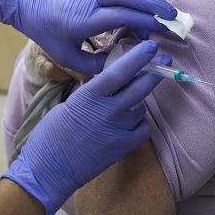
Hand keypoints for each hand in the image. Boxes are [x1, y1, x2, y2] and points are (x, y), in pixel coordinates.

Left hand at [0, 0, 176, 74]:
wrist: (29, 1)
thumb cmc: (47, 31)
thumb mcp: (66, 56)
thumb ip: (94, 65)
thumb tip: (120, 66)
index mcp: (85, 18)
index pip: (123, 16)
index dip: (144, 23)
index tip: (158, 34)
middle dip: (155, 5)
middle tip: (173, 18)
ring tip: (156, 13)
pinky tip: (140, 3)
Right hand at [3, 41, 169, 214]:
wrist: (49, 168)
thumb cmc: (52, 133)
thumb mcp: (71, 103)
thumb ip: (94, 92)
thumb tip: (111, 82)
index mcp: (91, 95)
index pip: (121, 71)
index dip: (138, 57)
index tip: (151, 46)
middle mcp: (109, 110)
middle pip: (140, 87)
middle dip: (155, 71)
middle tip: (165, 61)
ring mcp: (119, 130)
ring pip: (140, 108)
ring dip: (137, 103)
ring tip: (122, 106)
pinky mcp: (124, 147)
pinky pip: (142, 129)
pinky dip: (138, 124)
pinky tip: (127, 124)